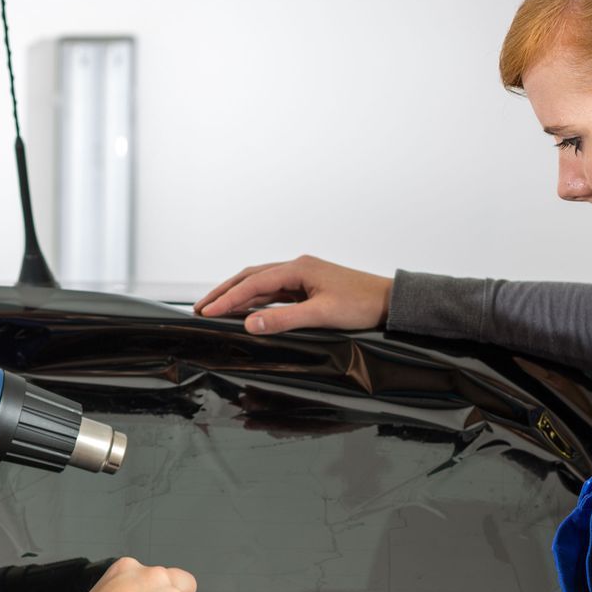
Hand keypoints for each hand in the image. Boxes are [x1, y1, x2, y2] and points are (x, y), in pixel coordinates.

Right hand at [193, 257, 392, 334]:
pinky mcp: (308, 286)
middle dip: (224, 292)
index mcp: (298, 268)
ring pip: (261, 283)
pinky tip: (248, 310)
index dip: (227, 299)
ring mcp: (302, 276)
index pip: (252, 284)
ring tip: (216, 308)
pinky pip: (274, 291)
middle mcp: (297, 267)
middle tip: (201, 308)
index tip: (206, 312)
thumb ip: (284, 319)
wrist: (389, 301)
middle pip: (251, 277)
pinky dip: (255, 299)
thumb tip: (250, 324)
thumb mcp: (322, 315)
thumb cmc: (362, 304)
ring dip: (238, 295)